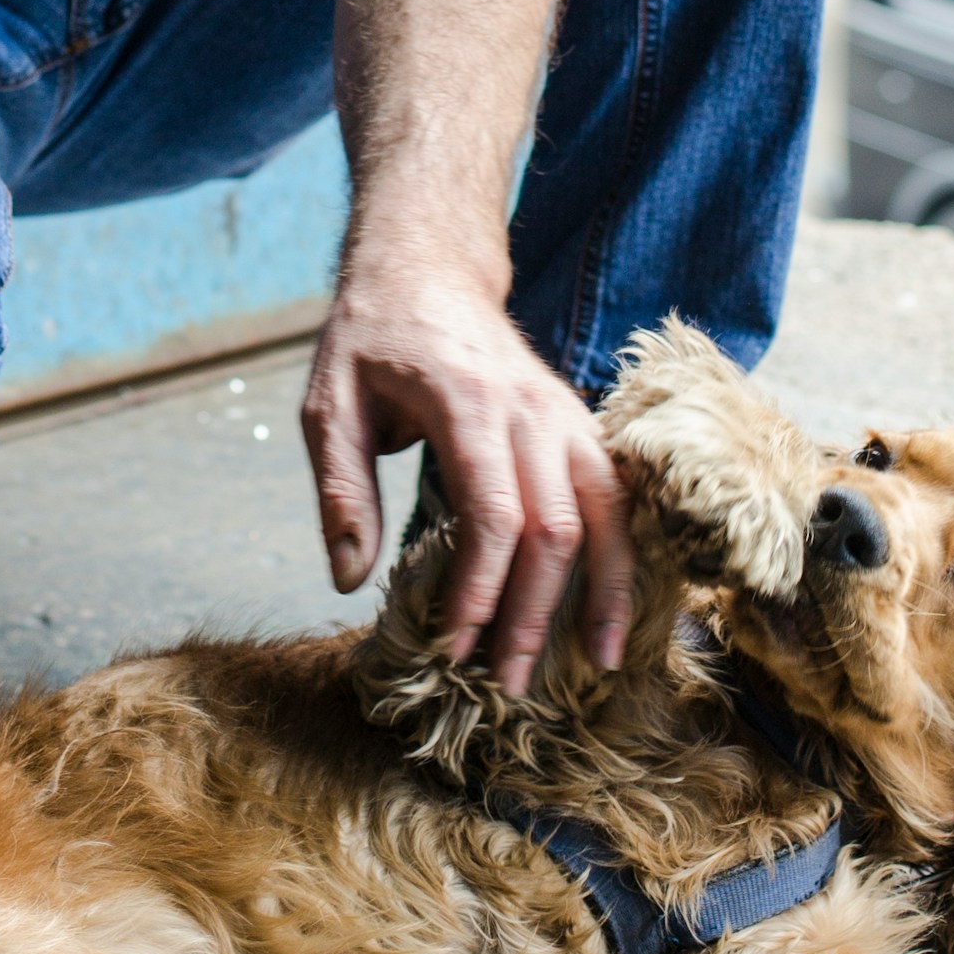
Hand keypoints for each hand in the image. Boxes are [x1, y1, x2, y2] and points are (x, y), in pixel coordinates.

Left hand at [301, 262, 633, 695]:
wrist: (428, 269)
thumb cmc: (371, 341)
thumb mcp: (328, 406)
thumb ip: (341, 492)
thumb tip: (349, 580)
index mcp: (466, 403)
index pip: (493, 516)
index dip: (480, 591)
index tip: (455, 649)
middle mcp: (533, 410)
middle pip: (557, 529)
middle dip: (537, 615)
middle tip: (514, 684)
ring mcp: (569, 415)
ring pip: (609, 515)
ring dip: (605, 594)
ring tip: (602, 664)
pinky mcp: (584, 426)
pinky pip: (621, 499)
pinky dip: (625, 557)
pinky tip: (619, 608)